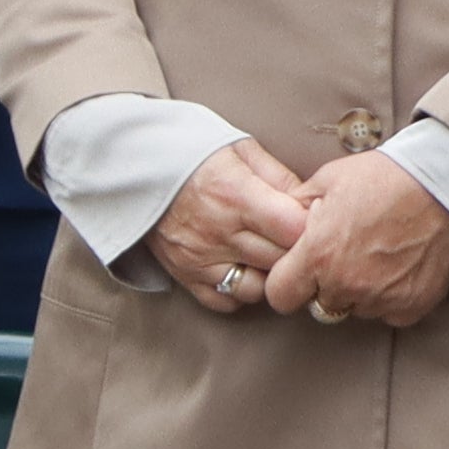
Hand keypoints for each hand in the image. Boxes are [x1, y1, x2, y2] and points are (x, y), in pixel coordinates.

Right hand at [148, 140, 319, 313]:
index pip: (294, 228)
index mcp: (237, 195)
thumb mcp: (239, 149)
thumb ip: (278, 176)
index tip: (314, 218)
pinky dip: (242, 291)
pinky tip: (245, 268)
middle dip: (298, 251)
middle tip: (298, 237)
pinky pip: (226, 300)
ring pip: (259, 288)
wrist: (134, 166)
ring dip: (271, 274)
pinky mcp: (185, 275)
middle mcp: (219, 232)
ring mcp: (200, 259)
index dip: (312, 225)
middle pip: (281, 260)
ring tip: (270, 253)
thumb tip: (311, 199)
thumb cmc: (190, 152)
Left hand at [266, 151, 448, 329]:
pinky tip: (400, 265)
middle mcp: (347, 285)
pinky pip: (388, 313)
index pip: (280, 296)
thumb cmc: (387, 176)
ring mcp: (381, 300)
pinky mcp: (412, 307)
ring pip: (356, 309)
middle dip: (326, 285)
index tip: (300, 271)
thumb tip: (283, 226)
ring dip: (360, 291)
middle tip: (347, 253)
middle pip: (320, 305)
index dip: (287, 283)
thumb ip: (297, 209)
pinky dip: (391, 296)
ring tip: (379, 253)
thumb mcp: (329, 179)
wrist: (446, 184)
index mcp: (320, 255)